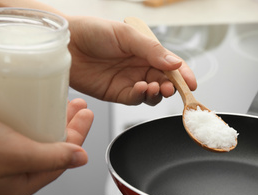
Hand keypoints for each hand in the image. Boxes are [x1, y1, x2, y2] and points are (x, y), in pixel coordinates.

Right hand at [0, 99, 93, 194]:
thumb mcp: (17, 155)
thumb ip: (51, 158)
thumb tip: (81, 158)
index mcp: (22, 183)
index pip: (62, 160)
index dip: (77, 137)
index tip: (86, 117)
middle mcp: (13, 170)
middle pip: (51, 145)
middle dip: (68, 123)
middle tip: (79, 107)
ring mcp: (4, 153)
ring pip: (36, 134)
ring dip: (52, 116)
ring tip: (64, 101)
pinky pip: (20, 126)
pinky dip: (32, 114)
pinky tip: (35, 102)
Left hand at [66, 16, 196, 105]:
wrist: (65, 44)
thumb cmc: (92, 32)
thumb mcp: (126, 36)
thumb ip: (152, 50)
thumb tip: (175, 64)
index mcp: (146, 51)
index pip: (171, 64)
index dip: (183, 74)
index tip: (191, 83)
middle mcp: (141, 67)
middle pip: (165, 81)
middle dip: (172, 87)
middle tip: (171, 87)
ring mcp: (130, 81)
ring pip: (154, 94)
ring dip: (157, 93)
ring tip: (153, 86)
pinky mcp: (118, 93)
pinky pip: (136, 100)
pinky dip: (142, 97)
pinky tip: (140, 88)